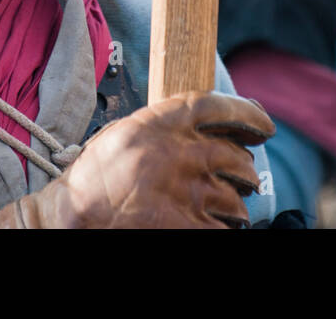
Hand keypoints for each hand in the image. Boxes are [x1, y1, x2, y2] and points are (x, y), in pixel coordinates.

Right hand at [0, 91, 274, 228]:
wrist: (71, 222)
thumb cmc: (94, 182)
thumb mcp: (125, 136)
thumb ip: (165, 128)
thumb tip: (210, 132)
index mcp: (159, 123)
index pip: (217, 106)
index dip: (248, 114)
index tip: (264, 126)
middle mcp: (178, 153)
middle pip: (236, 157)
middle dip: (243, 172)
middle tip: (240, 179)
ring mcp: (187, 192)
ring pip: (237, 199)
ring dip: (234, 206)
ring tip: (218, 210)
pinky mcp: (189, 227)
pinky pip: (227, 228)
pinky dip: (223, 229)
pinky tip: (209, 227)